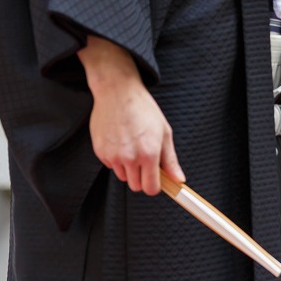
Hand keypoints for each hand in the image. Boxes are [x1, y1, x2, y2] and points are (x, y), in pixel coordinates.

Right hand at [79, 36, 183, 195]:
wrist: (118, 92)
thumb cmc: (143, 109)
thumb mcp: (164, 132)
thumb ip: (170, 159)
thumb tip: (179, 179)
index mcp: (149, 154)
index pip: (151, 188)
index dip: (155, 185)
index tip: (156, 179)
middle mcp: (130, 158)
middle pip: (135, 186)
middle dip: (142, 177)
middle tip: (144, 159)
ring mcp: (113, 156)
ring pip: (123, 176)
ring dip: (128, 168)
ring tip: (132, 146)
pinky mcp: (100, 152)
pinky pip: (111, 166)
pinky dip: (116, 159)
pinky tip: (120, 141)